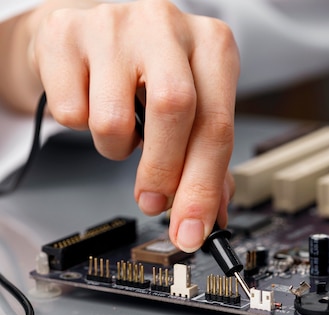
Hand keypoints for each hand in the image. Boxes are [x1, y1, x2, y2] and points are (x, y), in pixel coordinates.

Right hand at [8, 0, 239, 251]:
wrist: (92, 33)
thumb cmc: (148, 72)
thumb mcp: (193, 104)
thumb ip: (207, 159)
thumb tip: (213, 215)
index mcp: (213, 46)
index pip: (216, 125)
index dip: (203, 187)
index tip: (192, 229)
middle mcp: (167, 27)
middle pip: (173, 111)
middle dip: (164, 172)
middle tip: (154, 201)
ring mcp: (114, 24)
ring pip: (113, 120)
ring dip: (117, 148)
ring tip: (123, 132)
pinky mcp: (65, 33)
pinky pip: (70, 113)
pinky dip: (81, 128)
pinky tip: (93, 105)